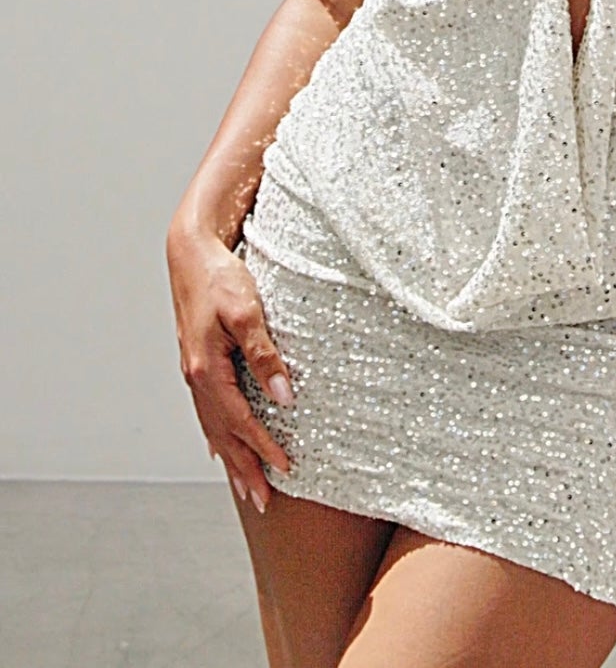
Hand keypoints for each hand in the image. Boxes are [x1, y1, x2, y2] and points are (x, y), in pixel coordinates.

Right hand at [166, 222, 293, 513]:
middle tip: (264, 501)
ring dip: (230, 459)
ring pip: (213, 427)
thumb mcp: (248, 311)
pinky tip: (218, 448)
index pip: (241, 421)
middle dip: (244, 469)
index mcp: (206, 370)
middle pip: (222, 435)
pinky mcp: (197, 361)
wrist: (191, 252)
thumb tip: (284, 396)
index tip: (286, 470)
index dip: (263, 448)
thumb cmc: (220, 276)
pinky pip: (206, 410)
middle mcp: (196, 377)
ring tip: (246, 487)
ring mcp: (194, 371)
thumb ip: (265, 355)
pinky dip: (215, 434)